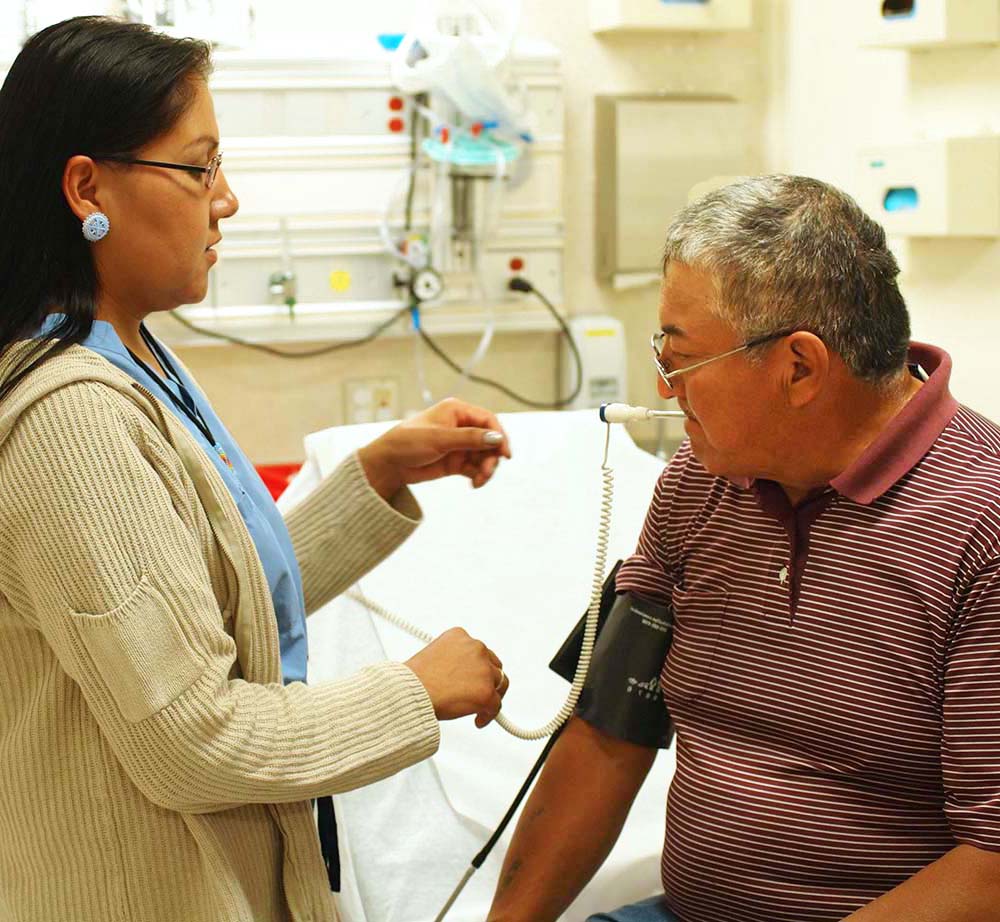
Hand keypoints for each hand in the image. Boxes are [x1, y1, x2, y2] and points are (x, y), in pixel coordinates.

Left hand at [357, 397, 511, 499]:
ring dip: (486, 468)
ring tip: (479, 481)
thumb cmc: (407, 442)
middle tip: (487, 472)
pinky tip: (474, 484)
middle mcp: (461, 426)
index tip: (505, 454)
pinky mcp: (456, 461)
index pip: (487, 420)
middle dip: (491, 456)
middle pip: (489, 440)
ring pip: (484, 456)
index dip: (499, 435)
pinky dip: (478, 476)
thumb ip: (470, 438)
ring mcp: (459, 445)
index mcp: (456, 411)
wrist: (388, 465)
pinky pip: (476, 468)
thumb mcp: (440, 439)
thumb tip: (496, 438)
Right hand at [405, 627, 509, 728]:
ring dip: (491, 695)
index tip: (472, 678)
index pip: (479, 651)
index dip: (477, 667)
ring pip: (498, 684)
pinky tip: (478, 719)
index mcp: (460, 636)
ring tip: (481, 707)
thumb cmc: (413, 680)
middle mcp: (475, 648)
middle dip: (488, 680)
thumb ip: (453, 659)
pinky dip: (489, 715)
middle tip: (480, 693)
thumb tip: (462, 674)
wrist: (408, 694)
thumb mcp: (433, 656)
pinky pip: (496, 705)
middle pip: (493, 665)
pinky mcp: (486, 692)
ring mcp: (483, 670)